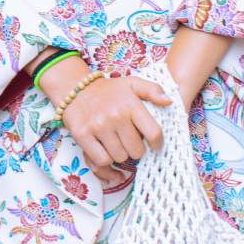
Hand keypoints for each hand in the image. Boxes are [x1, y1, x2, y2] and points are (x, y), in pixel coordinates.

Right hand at [38, 55, 167, 186]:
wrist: (74, 87)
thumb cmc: (108, 90)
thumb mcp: (132, 83)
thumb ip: (152, 90)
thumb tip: (169, 102)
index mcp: (130, 104)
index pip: (153, 133)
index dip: (157, 144)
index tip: (155, 145)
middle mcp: (115, 116)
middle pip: (136, 150)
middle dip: (136, 150)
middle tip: (130, 143)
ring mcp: (98, 126)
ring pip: (120, 157)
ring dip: (120, 155)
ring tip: (117, 145)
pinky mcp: (83, 135)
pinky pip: (101, 160)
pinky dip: (105, 160)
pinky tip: (106, 152)